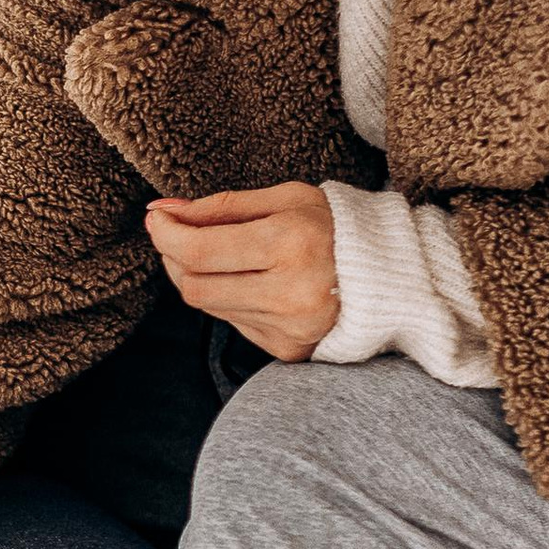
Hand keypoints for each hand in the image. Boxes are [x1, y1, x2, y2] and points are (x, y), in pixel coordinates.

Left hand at [146, 182, 338, 360]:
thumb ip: (221, 206)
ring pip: (210, 307)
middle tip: (180, 236)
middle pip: (195, 286)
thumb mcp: (286, 199)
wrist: (390, 275)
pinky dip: (230, 300)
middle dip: (175, 259)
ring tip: (220, 256)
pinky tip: (252, 282)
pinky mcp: (289, 349)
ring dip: (199, 279)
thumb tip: (161, 212)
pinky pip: (235, 324)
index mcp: (290, 243)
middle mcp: (290, 293)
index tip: (158, 220)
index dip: (167, 236)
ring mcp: (290, 328)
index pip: (200, 251)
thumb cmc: (335, 227)